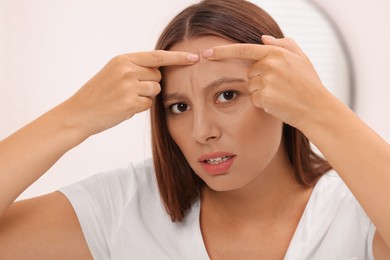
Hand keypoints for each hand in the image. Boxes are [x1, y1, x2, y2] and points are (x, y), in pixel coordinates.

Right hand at [61, 50, 198, 136]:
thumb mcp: (114, 72)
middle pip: (158, 76)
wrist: (79, 112)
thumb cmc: (98, 93)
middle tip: (131, 90)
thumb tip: (161, 69)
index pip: (157, 56)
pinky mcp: (130, 103)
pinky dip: (140, 108)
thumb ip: (135, 67)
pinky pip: (149, 104)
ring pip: (156, 90)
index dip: (178, 57)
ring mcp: (128, 86)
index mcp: (123, 60)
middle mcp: (127, 70)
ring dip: (146, 97)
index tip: (194, 57)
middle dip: (151, 84)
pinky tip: (124, 108)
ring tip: (126, 99)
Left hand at [203, 36, 332, 128]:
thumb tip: (262, 38)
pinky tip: (278, 103)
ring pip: (251, 86)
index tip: (206, 53)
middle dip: (259, 79)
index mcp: (276, 53)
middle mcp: (269, 65)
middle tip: (280, 86)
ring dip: (261, 91)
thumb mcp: (301, 58)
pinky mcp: (264, 97)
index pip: (243, 49)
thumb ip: (283, 44)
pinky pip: (254, 99)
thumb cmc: (310, 84)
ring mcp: (266, 81)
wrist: (316, 108)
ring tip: (280, 94)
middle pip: (249, 72)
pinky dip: (263, 103)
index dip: (222, 52)